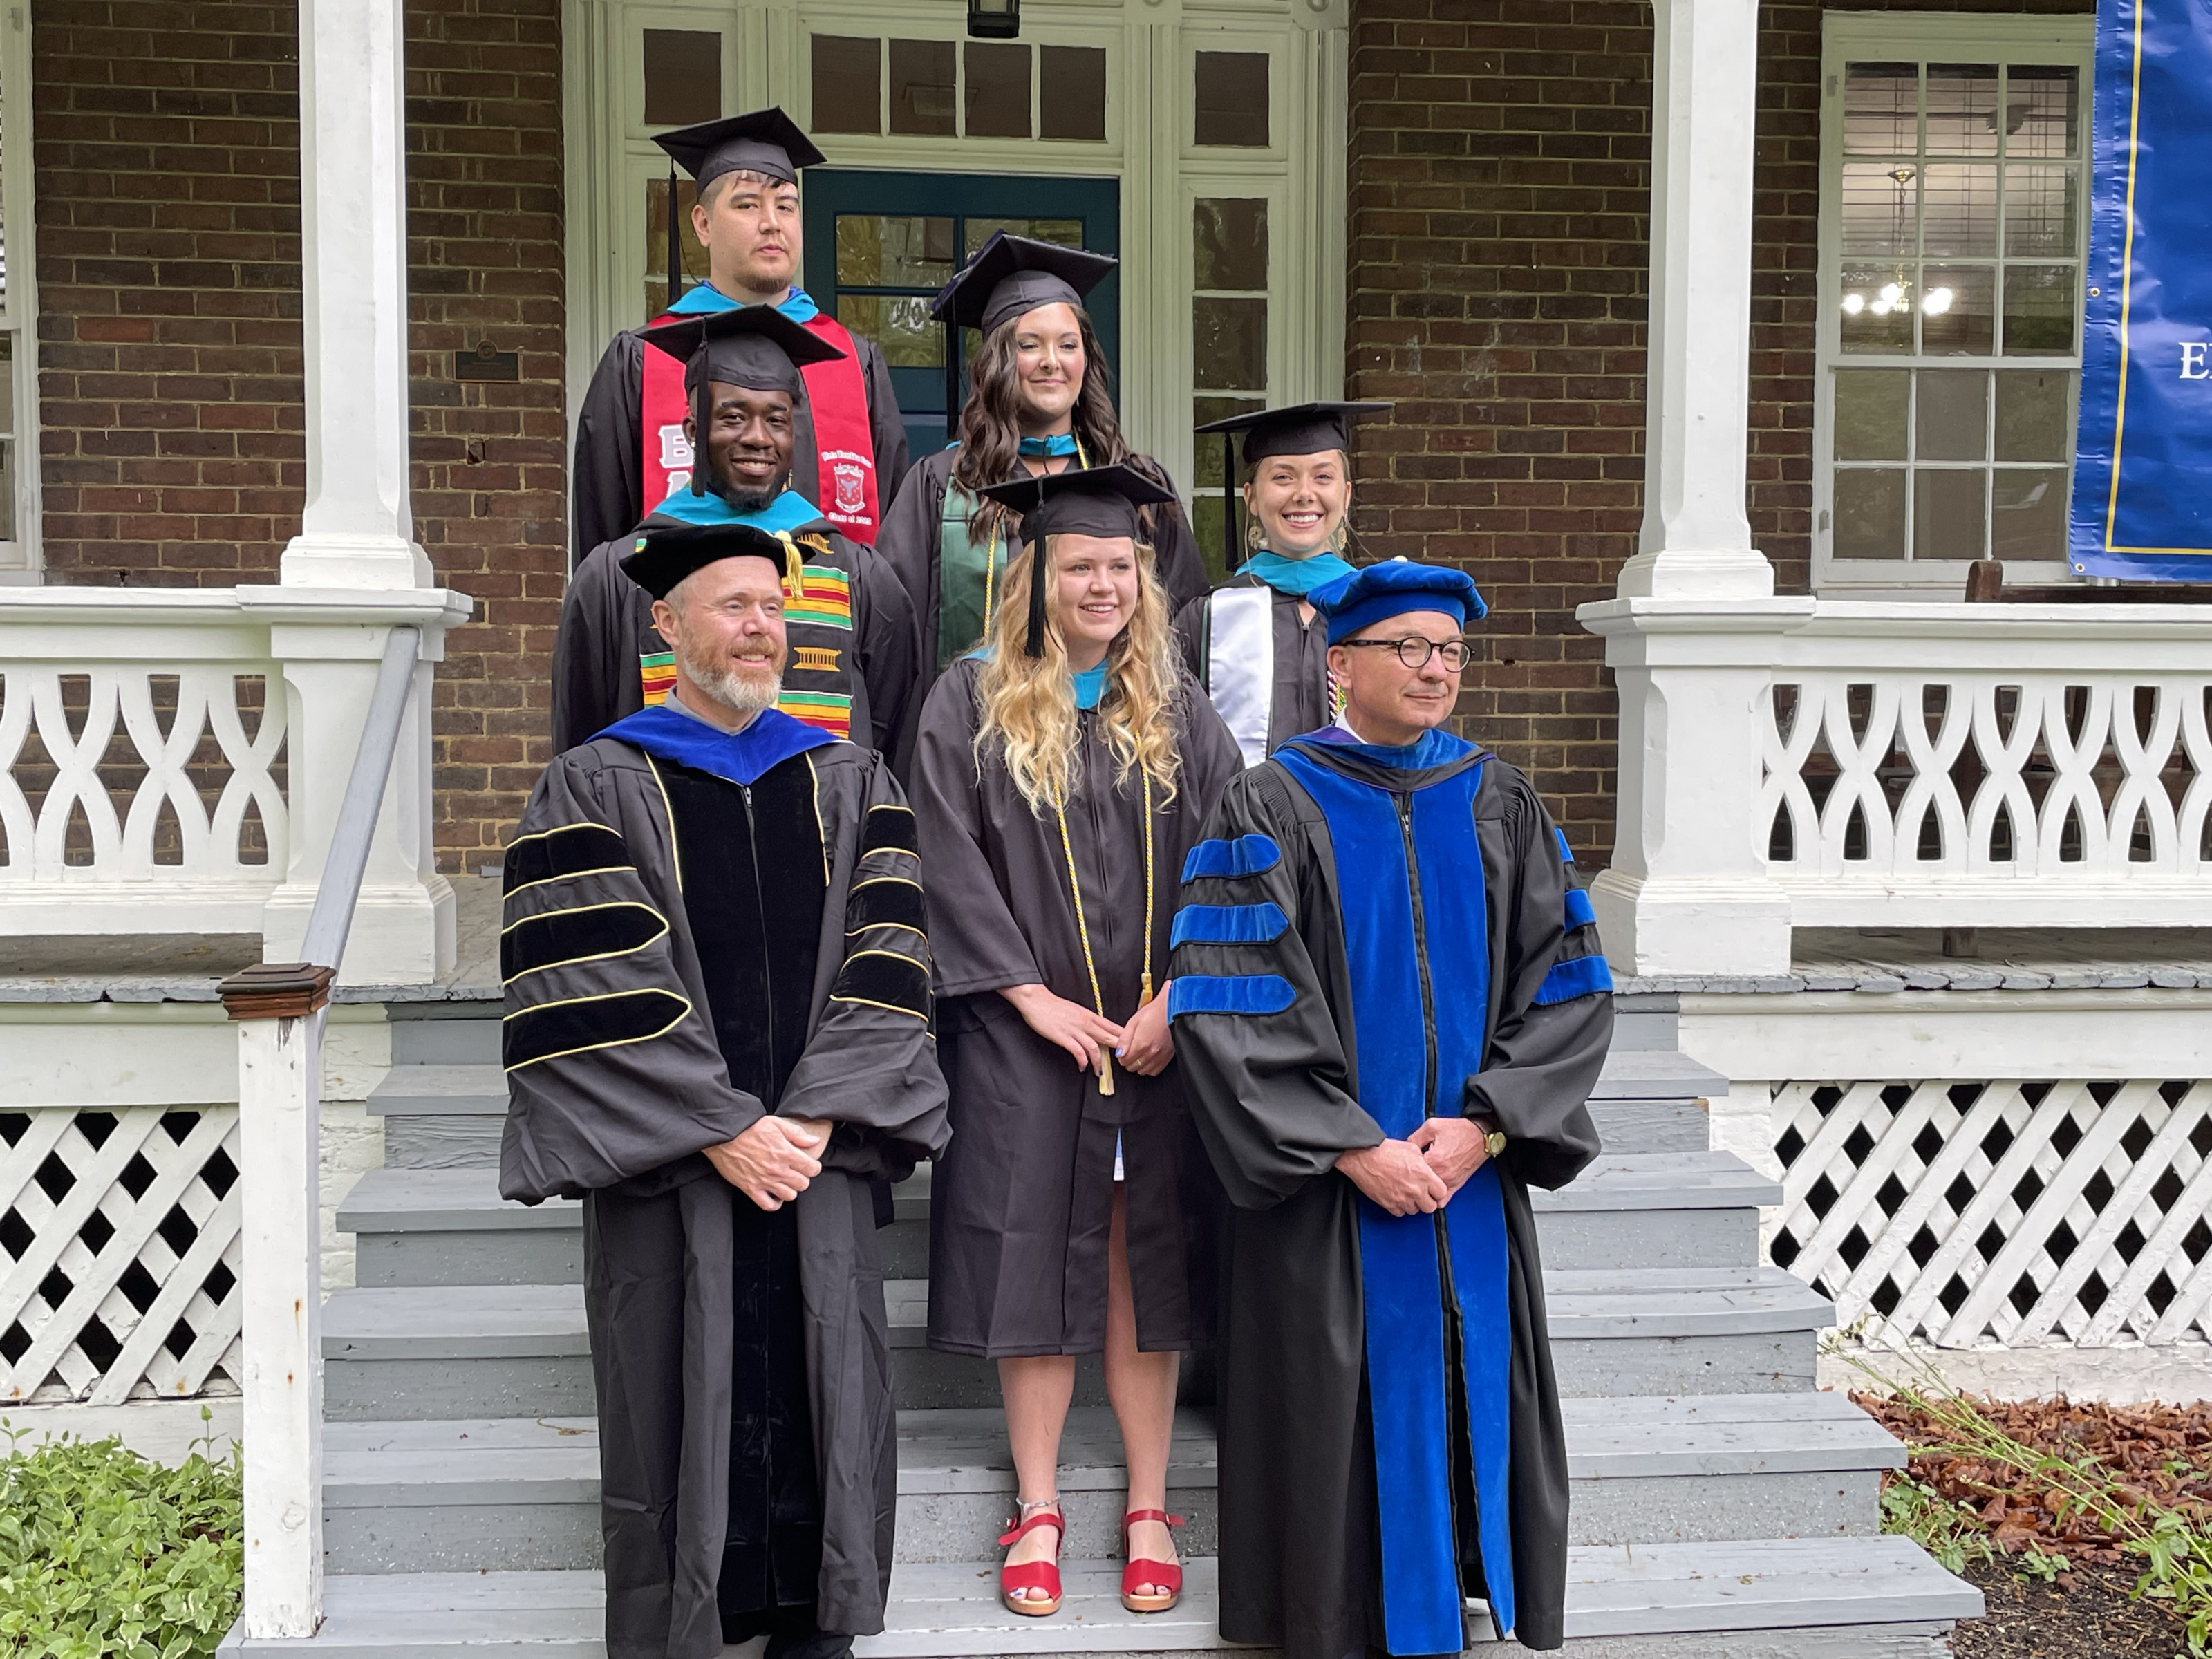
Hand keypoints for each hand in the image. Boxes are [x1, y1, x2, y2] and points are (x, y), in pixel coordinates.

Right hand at [705, 1116, 823, 1210]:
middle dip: (803, 1178)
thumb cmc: (748, 1128)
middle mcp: (777, 1169)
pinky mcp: (750, 1188)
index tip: (809, 1164)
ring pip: (789, 1196)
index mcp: (785, 1153)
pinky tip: (774, 1194)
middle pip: (803, 1184)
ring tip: (785, 1182)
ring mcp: (764, 1181)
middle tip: (796, 1172)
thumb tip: (814, 1141)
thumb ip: (797, 1134)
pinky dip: (774, 1203)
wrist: (724, 1136)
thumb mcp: (776, 1123)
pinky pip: (768, 1205)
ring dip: (790, 1189)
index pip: (812, 1169)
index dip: (813, 1167)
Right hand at [1000, 982, 1124, 1077]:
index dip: (1123, 1038)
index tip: (1128, 1047)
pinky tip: (1082, 1066)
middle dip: (1116, 1052)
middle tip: (1121, 1063)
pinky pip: (1077, 1052)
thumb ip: (1087, 1021)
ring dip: (1099, 1062)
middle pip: (1108, 1037)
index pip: (1112, 1027)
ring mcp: (1074, 1030)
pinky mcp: (1063, 1036)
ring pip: (1094, 1048)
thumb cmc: (1054, 1006)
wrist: (1036, 1000)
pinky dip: (1082, 1061)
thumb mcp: (1076, 1011)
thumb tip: (1097, 1031)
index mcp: (1089, 1015)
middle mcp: (1085, 1022)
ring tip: (1099, 1071)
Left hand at [1117, 985, 1173, 1076]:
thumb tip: (1119, 1053)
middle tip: (1131, 1050)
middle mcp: (1151, 1053)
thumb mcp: (1133, 1022)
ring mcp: (1160, 1056)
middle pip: (1132, 1067)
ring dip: (1139, 1064)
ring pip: (1143, 1071)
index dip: (1121, 1056)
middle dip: (1129, 1060)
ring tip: (1140, 1053)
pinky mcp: (1167, 1057)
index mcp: (1141, 1044)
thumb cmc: (1154, 1013)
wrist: (1171, 1010)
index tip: (1123, 1051)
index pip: (1124, 1061)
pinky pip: (1155, 1071)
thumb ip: (1124, 1040)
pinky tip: (1148, 1057)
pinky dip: (1149, 1066)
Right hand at [1336, 1140, 1449, 1216]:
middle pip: (1430, 1207)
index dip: (1438, 1191)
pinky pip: (1400, 1213)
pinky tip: (1397, 1196)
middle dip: (1428, 1201)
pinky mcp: (1389, 1204)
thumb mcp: (1411, 1149)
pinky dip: (1399, 1207)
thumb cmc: (1384, 1150)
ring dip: (1413, 1204)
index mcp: (1424, 1175)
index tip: (1434, 1190)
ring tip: (1406, 1193)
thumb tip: (1427, 1167)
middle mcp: (1415, 1190)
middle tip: (1422, 1194)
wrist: (1363, 1156)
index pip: (1442, 1193)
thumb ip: (1423, 1162)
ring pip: (1415, 1211)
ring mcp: (1402, 1199)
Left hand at [1409, 1116, 1489, 1200]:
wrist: (1480, 1135)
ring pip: (1429, 1196)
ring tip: (1420, 1179)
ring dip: (1423, 1189)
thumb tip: (1404, 1149)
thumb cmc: (1459, 1130)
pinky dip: (1434, 1197)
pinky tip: (1430, 1187)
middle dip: (1412, 1179)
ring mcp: (1450, 1182)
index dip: (1405, 1165)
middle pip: (1418, 1185)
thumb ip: (1415, 1138)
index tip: (1405, 1162)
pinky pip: (1442, 1201)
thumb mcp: (1432, 1126)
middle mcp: (1442, 1175)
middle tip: (1410, 1171)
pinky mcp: (1456, 1186)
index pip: (1410, 1171)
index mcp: (1434, 1160)